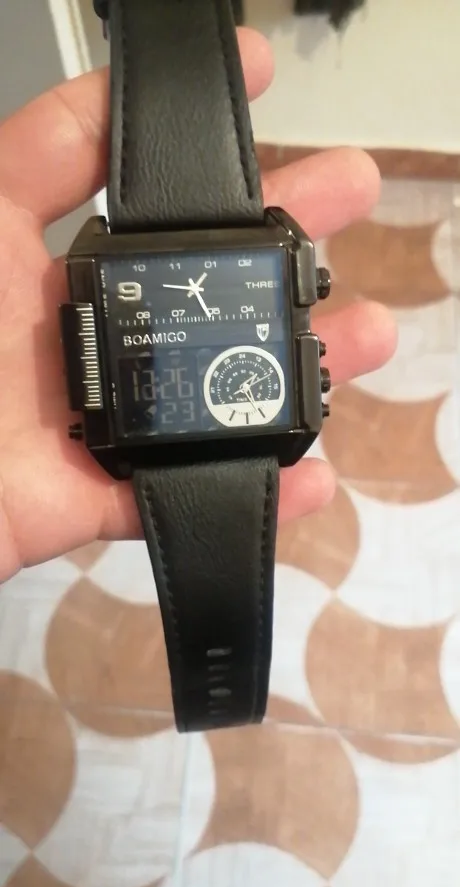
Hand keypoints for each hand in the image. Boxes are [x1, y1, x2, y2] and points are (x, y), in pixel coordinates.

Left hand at [0, 27, 395, 582]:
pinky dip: (253, 490)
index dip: (222, 169)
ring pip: (220, 396)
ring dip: (299, 370)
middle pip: (213, 299)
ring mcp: (104, 422)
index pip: (164, 220)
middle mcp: (97, 344)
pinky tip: (311, 474)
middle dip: (289, 253)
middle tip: (354, 207)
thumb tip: (118, 88)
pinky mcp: (98, 496)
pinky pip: (185, 493)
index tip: (281, 109)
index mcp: (66, 275)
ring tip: (365, 337)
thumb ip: (42, 156)